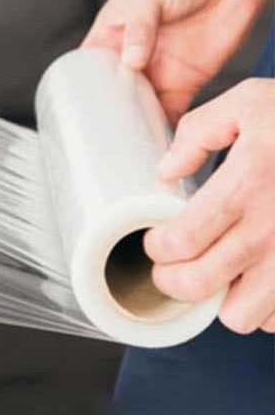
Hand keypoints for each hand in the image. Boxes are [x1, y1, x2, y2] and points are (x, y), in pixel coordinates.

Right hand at [82, 0, 271, 123]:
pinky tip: (157, 140)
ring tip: (126, 145)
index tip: (76, 111)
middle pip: (112, 97)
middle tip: (102, 136)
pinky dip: (164, 130)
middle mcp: (131, 60)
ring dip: (134, 127)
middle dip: (107, 117)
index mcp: (111, 37)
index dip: (81, 92)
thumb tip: (131, 60)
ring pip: (139, 110)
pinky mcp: (185, 84)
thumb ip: (139, 26)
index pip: (88, 71)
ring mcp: (157, 73)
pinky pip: (170, 113)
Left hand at [144, 78, 274, 333]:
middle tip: (174, 266)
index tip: (157, 241)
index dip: (157, 248)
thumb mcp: (252, 102)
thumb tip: (166, 171)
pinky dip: (268, 309)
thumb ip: (199, 132)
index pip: (180, 241)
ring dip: (224, 299)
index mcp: (249, 184)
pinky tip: (264, 278)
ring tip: (225, 273)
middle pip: (197, 285)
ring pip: (240, 317)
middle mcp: (274, 229)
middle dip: (173, 279)